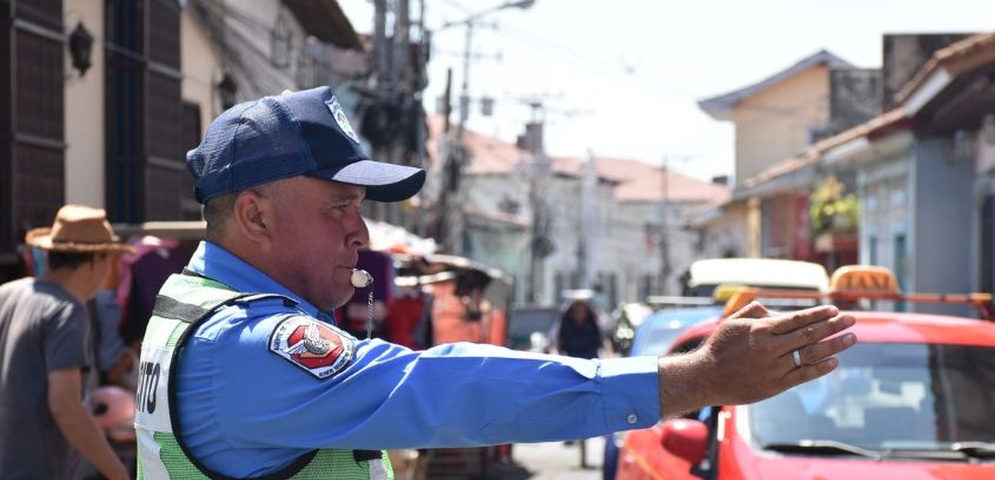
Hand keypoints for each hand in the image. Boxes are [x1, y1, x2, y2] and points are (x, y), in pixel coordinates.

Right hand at [658, 302, 855, 416]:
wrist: (706, 377)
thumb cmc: (719, 347)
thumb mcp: (733, 322)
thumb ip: (754, 312)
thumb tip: (774, 308)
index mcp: (762, 329)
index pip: (797, 319)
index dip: (818, 314)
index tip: (835, 310)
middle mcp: (771, 347)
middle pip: (809, 334)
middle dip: (833, 326)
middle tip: (852, 320)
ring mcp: (774, 367)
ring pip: (810, 354)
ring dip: (834, 345)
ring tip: (851, 338)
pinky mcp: (775, 385)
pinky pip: (803, 375)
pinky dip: (820, 368)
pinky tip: (834, 361)